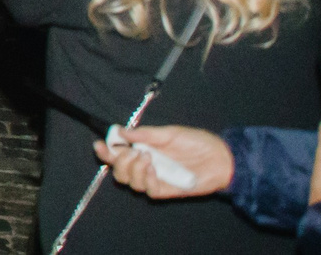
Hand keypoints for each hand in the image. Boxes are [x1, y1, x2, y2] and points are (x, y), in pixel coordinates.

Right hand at [93, 125, 231, 199]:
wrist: (220, 158)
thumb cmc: (196, 142)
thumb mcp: (168, 133)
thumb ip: (144, 134)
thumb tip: (120, 131)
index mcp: (143, 149)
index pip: (117, 154)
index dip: (105, 151)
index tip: (100, 144)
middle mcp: (146, 166)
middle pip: (119, 172)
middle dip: (118, 162)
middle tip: (132, 151)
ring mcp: (156, 179)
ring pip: (130, 182)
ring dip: (133, 169)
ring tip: (147, 157)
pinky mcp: (167, 190)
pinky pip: (149, 190)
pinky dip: (146, 178)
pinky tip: (154, 169)